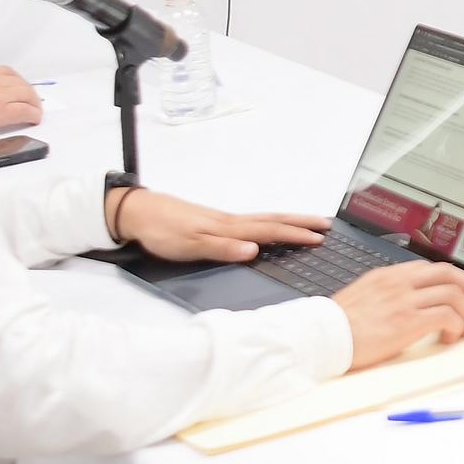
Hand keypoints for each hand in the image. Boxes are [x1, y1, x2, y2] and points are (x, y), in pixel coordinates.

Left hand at [108, 186, 334, 264]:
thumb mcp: (189, 246)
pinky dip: (270, 223)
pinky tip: (269, 227)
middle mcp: (230, 221)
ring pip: (264, 219)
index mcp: (228, 228)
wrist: (137, 212)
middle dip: (300, 223)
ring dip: (288, 221)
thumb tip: (253, 251)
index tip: (318, 238)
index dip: (294, 235)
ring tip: (307, 223)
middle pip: (272, 220)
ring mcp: (223, 220)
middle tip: (325, 225)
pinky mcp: (214, 221)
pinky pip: (252, 221)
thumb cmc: (161, 231)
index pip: (269, 231)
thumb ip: (222, 249)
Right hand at [332, 260, 463, 368]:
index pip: (431, 268)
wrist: (322, 336)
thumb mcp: (363, 295)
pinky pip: (447, 316)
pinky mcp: (408, 322)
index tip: (459, 294)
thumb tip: (406, 300)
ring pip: (454, 294)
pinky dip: (456, 326)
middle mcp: (400, 282)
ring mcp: (405, 300)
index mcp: (389, 275)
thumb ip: (386, 292)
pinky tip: (448, 337)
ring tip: (463, 329)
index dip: (452, 280)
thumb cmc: (337, 324)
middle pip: (450, 274)